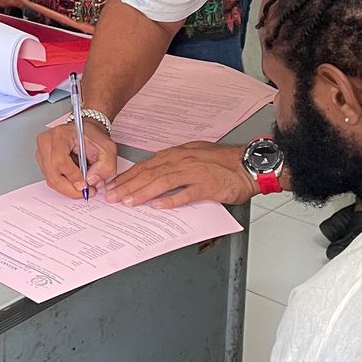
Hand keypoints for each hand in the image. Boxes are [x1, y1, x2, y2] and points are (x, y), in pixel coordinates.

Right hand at [36, 115, 117, 199]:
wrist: (85, 132)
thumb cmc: (93, 137)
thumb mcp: (107, 148)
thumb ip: (105, 165)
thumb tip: (92, 181)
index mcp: (60, 135)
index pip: (60, 160)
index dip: (72, 176)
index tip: (85, 186)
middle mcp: (46, 143)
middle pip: (53, 174)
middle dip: (71, 188)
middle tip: (86, 192)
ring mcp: (41, 152)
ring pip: (51, 179)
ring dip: (68, 187)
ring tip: (82, 185)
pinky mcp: (42, 160)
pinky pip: (51, 179)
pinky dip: (64, 184)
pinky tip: (74, 180)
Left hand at [103, 142, 254, 208]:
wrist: (249, 164)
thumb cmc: (224, 161)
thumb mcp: (195, 155)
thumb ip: (175, 164)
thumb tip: (155, 174)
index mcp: (178, 153)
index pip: (147, 165)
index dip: (129, 176)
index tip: (114, 186)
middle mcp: (183, 160)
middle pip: (150, 173)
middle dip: (129, 185)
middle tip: (113, 197)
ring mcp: (195, 172)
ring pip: (163, 182)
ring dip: (143, 192)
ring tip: (128, 202)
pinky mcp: (207, 185)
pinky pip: (186, 193)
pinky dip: (171, 200)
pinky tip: (158, 207)